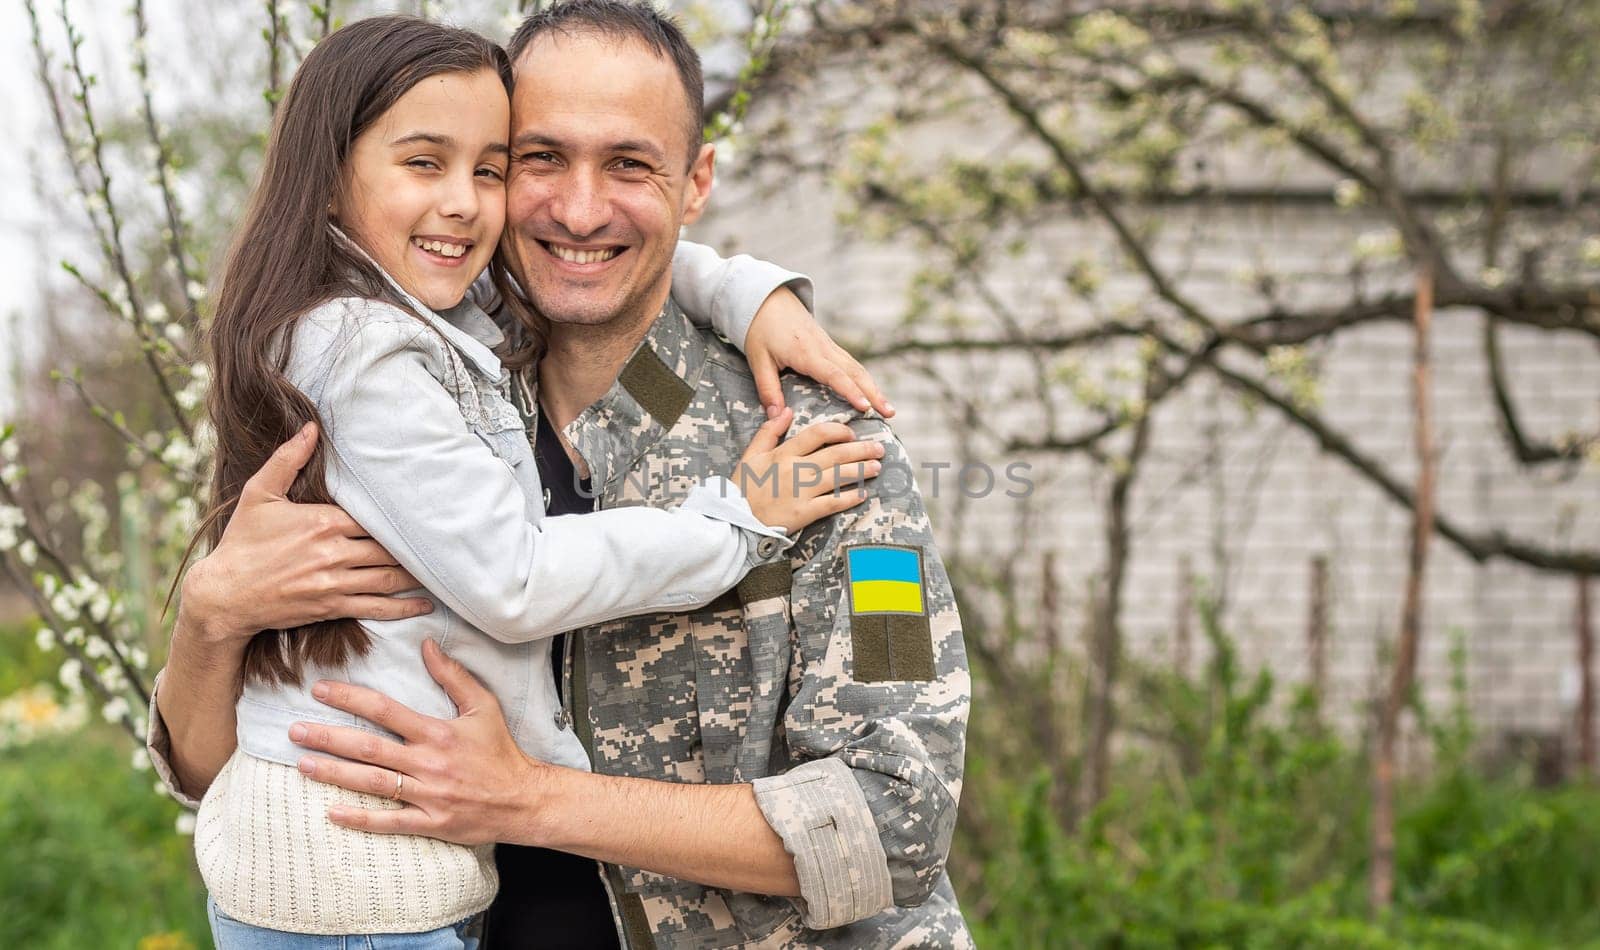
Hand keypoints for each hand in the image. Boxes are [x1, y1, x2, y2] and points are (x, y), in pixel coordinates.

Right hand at [180, 422, 432, 644]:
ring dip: (417, 575)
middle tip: (443, 541)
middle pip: (389, 547)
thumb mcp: (259, 494)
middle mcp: (334, 552)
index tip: (424, 512)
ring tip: (441, 569)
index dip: (401, 516)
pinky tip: (425, 604)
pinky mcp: (332, 607)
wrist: (224, 594)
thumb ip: (288, 460)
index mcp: (323, 522)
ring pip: (389, 577)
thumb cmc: (242, 542)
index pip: (375, 517)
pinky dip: (404, 607)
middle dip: (416, 546)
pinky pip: (376, 607)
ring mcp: (334, 583)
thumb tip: (311, 427)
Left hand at [291, 638, 544, 845]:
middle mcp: (428, 762)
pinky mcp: (431, 822)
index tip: (320, 691)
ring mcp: (428, 795)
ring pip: (372, 783)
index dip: (350, 699)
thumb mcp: (483, 706)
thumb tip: (427, 645)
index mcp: (437, 732)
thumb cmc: (501, 751)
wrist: (524, 799)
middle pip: (369, 747)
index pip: (385, 710)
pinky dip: (360, 819)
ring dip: (334, 773)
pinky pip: (389, 822)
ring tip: (302, 765)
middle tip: (295, 731)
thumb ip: (453, 676)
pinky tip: (332, 812)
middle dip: (328, 737)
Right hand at [733, 409, 883, 531]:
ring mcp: (801, 492)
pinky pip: (832, 503)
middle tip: (879, 448)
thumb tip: (785, 410)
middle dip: (861, 449)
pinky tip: (863, 494)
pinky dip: (850, 498)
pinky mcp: (804, 513)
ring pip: (838, 477)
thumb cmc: (743, 488)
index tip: (852, 433)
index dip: (839, 431)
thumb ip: (769, 432)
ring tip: (877, 467)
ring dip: (861, 470)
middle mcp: (795, 470)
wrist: (734, 522)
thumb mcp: (750, 455)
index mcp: (783, 453)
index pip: (817, 434)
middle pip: (835, 454)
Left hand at [745, 287, 893, 418]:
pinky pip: (851, 363)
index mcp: (806, 353)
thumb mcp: (759, 360)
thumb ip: (768, 389)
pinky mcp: (830, 346)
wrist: (767, 299)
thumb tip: (776, 416)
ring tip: (888, 408)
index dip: (850, 392)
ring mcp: (829, 346)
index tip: (865, 407)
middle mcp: (823, 348)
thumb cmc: (760, 328)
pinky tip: (872, 393)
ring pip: (857, 367)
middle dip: (874, 393)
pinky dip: (864, 379)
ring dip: (874, 387)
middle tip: (890, 413)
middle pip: (855, 372)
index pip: (834, 374)